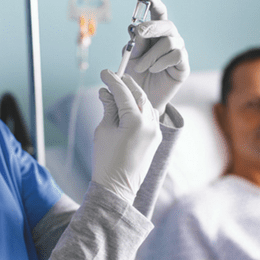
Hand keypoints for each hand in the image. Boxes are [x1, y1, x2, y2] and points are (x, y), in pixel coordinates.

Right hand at [91, 70, 162, 201]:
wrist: (117, 187)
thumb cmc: (106, 160)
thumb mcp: (103, 130)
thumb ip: (108, 108)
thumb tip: (106, 92)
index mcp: (135, 122)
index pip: (124, 93)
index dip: (113, 81)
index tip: (104, 72)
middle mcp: (149, 124)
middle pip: (139, 95)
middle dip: (126, 85)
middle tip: (113, 76)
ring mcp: (155, 132)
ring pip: (147, 104)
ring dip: (134, 95)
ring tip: (120, 89)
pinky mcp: (156, 138)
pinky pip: (150, 116)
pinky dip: (141, 107)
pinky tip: (130, 105)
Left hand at [125, 0, 189, 116]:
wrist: (143, 99)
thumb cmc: (136, 76)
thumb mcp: (129, 59)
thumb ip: (133, 45)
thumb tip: (134, 31)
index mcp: (155, 33)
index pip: (157, 13)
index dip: (153, 2)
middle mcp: (169, 38)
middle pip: (166, 23)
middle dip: (151, 25)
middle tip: (138, 32)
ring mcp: (178, 50)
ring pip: (168, 41)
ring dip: (150, 54)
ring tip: (141, 67)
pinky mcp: (184, 64)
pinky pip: (176, 55)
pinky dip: (161, 62)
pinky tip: (154, 70)